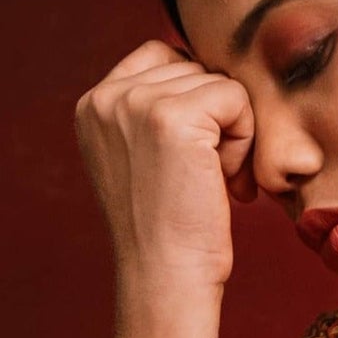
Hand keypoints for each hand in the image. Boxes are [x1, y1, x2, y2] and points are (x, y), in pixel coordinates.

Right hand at [74, 39, 253, 308]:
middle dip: (213, 122)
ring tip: (214, 182)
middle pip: (193, 68)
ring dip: (230, 133)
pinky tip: (225, 181)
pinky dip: (244, 140)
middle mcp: (107, 97)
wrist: (166, 279)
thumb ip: (154, 109)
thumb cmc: (169, 230)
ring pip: (217, 83)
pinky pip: (235, 98)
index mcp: (93, 105)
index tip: (189, 159)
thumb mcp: (143, 158)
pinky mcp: (172, 117)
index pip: (162, 57)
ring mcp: (137, 104)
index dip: (195, 102)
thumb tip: (199, 63)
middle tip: (206, 180)